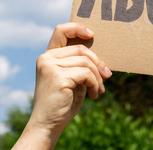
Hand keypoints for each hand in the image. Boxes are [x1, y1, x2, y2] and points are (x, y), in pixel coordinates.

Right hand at [13, 23, 112, 149]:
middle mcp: (46, 58)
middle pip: (81, 49)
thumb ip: (79, 65)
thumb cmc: (62, 102)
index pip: (61, 30)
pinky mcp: (58, 76)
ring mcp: (50, 66)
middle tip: (107, 76)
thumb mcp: (71, 79)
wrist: (48, 124)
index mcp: (48, 56)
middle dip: (98, 63)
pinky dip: (95, 84)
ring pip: (86, 62)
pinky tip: (94, 95)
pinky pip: (86, 73)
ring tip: (99, 90)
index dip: (77, 28)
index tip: (92, 34)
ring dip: (98, 77)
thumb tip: (102, 60)